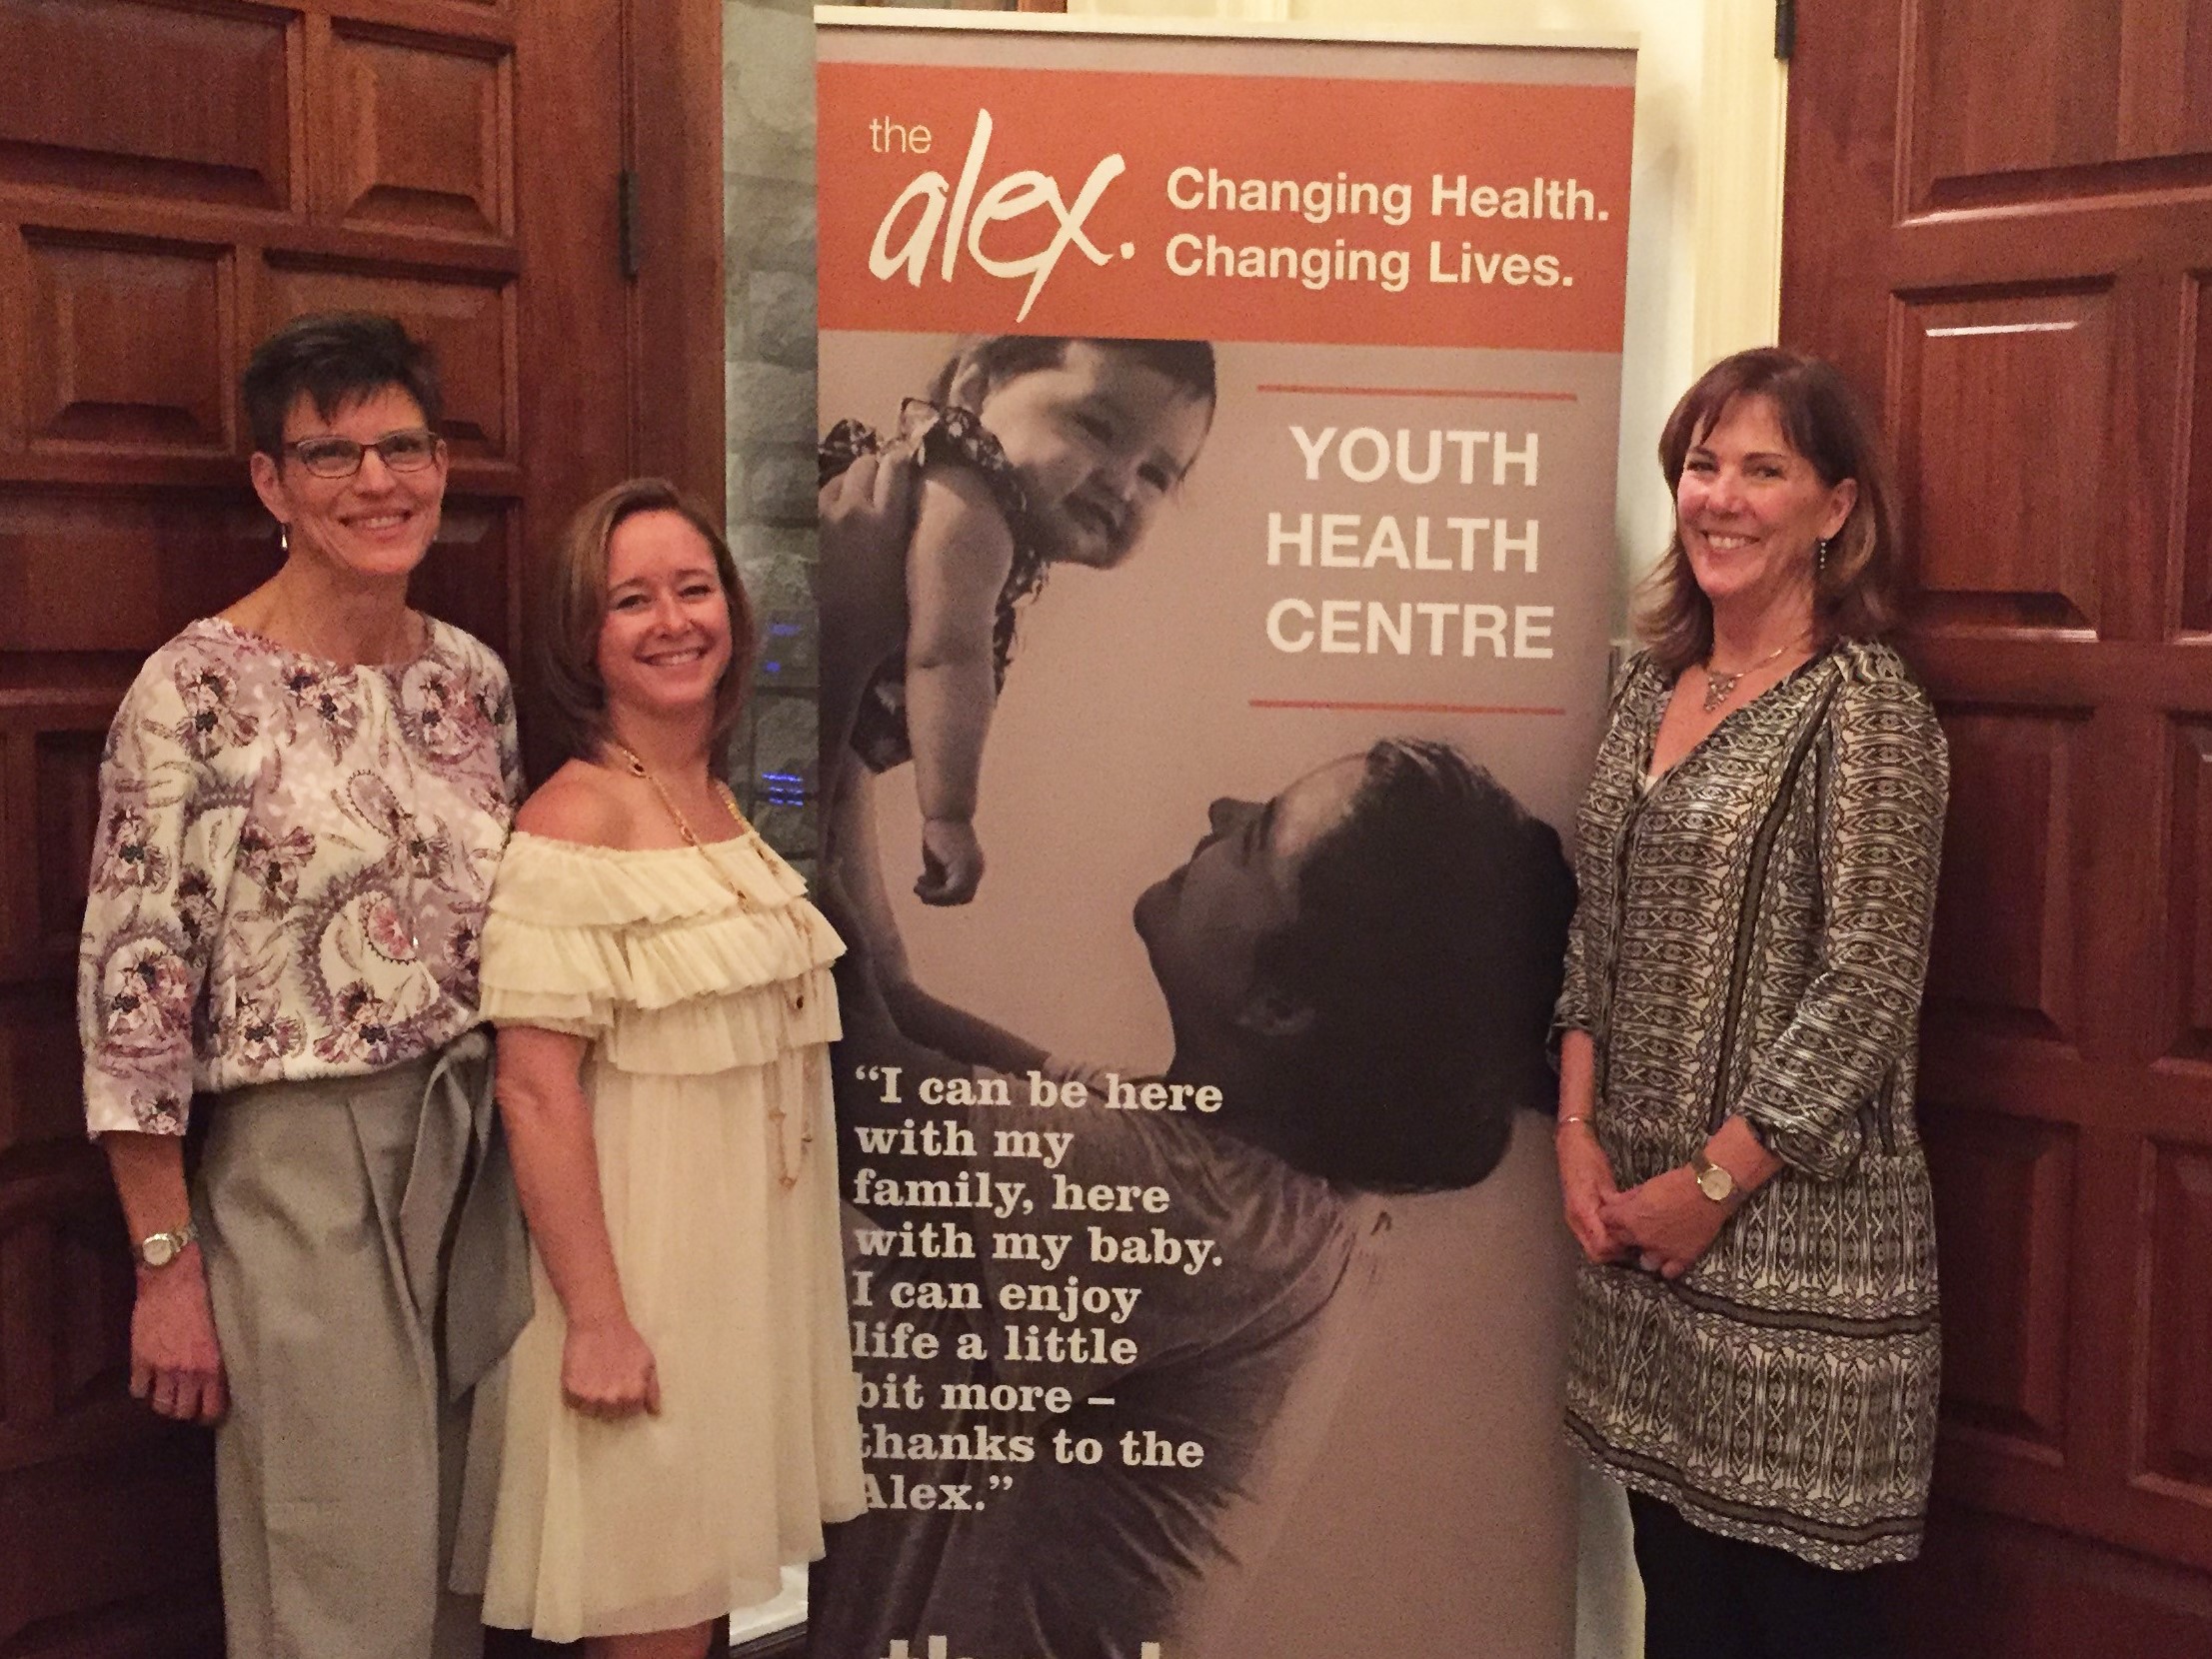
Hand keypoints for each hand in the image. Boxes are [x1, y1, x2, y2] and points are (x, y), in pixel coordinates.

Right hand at [130, 1247, 227, 1423]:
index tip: (207, 1413)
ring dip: (163, 1404)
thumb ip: (213, 1359)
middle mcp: (187, 1372)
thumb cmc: (201, 1298)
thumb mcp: (217, 1332)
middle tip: (185, 1404)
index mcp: (212, 1365)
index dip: (209, 1415)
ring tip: (166, 1396)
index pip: (212, 1408)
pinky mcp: (140, 1359)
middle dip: (184, 1411)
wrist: (171, 1278)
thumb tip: (212, 1382)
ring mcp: (161, 1368)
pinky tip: (147, 1382)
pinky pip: (138, 1390)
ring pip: (160, 1406)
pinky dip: (142, 1390)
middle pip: (182, 1412)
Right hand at [561, 1314, 660, 1419]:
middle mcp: (611, 1400)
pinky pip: (572, 1404)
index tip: (624, 1385)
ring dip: (592, 1401)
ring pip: (590, 1411)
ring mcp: (590, 1396)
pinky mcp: (571, 1390)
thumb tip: (655, 1413)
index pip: (631, 1412)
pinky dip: (575, 1395)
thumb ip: (652, 1390)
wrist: (599, 1322)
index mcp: (633, 1395)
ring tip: (594, 1380)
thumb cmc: (626, 1340)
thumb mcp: (647, 1362)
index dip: (628, 1399)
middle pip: (610, 1415)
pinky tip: (582, 1378)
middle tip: (608, 1381)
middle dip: (611, 1402)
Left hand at [818, 446, 915, 648]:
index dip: (902, 463)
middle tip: (881, 489)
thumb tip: (927, 517)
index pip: (896, 466)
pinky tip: (833, 525)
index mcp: (886, 522)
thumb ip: (915, 542)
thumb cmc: (879, 625)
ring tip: (856, 507)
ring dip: (849, 487)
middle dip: (875, 471)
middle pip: (865, 464)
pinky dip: (827, 506)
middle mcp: (853, 510)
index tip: (905, 468)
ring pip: (837, 479)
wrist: (826, 646)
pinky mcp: (799, 530)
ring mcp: (820, 517)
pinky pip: (815, 502)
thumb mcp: (913, 584)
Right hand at [915, 816, 983, 905]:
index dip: (945, 896)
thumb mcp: (937, 859)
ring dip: (935, 897)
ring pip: (957, 898)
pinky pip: (951, 892)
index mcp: (974, 868)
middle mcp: (977, 871)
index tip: (925, 885)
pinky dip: (935, 893)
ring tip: (916, 887)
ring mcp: (972, 870)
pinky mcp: (963, 869)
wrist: (945, 813)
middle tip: (918, 889)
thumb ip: (937, 876)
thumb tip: (931, 894)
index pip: (964, 893)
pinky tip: (919, 884)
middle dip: (940, 898)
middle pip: (962, 898)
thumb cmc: (940, 831)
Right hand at [1556, 1121, 1628, 1264]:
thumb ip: (1614, 1204)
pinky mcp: (1577, 1216)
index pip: (1601, 1246)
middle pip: (1595, 1253)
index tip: (1636, 1237)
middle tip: (1636, 1239)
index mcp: (1582, 1210)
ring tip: (1630, 1234)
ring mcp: (1574, 1219)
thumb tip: (1629, 1223)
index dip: (1620, 1247)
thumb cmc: (1588, 1158)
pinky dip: (1605, 1238)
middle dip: (1616, 1252)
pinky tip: (1619, 1227)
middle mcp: (1575, 1220)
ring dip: (1611, 1247)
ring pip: (1593, 1248)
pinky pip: (1591, 1236)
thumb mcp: (1605, 1180)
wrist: (1570, 1145)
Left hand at [1600, 1166, 1731, 1278]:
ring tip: (1653, 1244)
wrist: (1709, 1190)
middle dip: (1623, 1234)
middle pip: (1620, 1241)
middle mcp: (1642, 1238)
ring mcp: (1662, 1251)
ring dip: (1646, 1253)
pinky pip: (1667, 1272)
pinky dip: (1667, 1266)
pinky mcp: (1682, 1259)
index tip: (1614, 1213)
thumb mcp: (1647, 1186)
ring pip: (1644, 1262)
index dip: (1609, 1215)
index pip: (1605, 1220)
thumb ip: (1627, 1198)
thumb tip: (1612, 1202)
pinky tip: (1670, 1255)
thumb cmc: (1677, 1183)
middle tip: (1633, 1227)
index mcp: (1630, 1217)